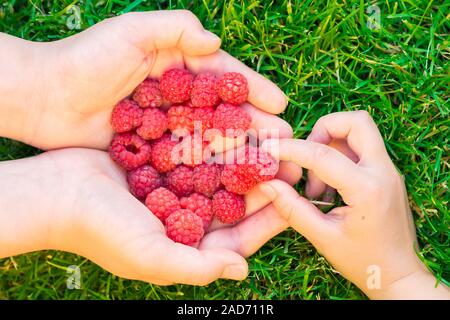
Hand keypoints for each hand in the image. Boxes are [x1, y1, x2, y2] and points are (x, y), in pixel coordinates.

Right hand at [0, 148, 293, 284]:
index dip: (268, 222)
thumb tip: (243, 270)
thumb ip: (198, 265)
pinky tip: (237, 128)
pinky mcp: (164, 161)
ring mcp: (175, 187)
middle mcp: (186, 217)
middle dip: (263, 186)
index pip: (238, 236)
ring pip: (221, 174)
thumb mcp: (150, 256)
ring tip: (272, 145)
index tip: (293, 203)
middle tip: (292, 168)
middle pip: (234, 203)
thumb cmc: (101, 230)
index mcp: (187, 244)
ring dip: (245, 161)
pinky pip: (199, 152)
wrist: (56, 192)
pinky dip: (217, 143)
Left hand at [10, 10, 288, 149]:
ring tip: (265, 163)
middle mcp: (177, 97)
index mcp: (177, 65)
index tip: (279, 104)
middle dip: (254, 126)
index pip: (223, 77)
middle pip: (222, 112)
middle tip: (283, 141)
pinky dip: (206, 169)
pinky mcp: (151, 151)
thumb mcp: (131, 32)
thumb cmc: (84, 60)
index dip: (252, 89)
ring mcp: (165, 127)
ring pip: (209, 138)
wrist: (42, 99)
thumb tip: (215, 42)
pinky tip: (229, 180)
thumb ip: (175, 29)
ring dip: (238, 150)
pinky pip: (185, 160)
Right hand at [260, 111, 449, 298]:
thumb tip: (268, 184)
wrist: (398, 275)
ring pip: (359, 132)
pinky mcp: (386, 175)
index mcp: (367, 188)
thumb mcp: (323, 237)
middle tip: (306, 156)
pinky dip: (339, 157)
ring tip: (317, 185)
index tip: (269, 150)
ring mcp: (388, 171)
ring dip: (331, 145)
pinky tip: (328, 188)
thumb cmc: (363, 261)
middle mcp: (383, 171)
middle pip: (355, 122)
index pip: (322, 155)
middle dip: (323, 129)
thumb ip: (292, 208)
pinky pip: (361, 150)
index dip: (290, 149)